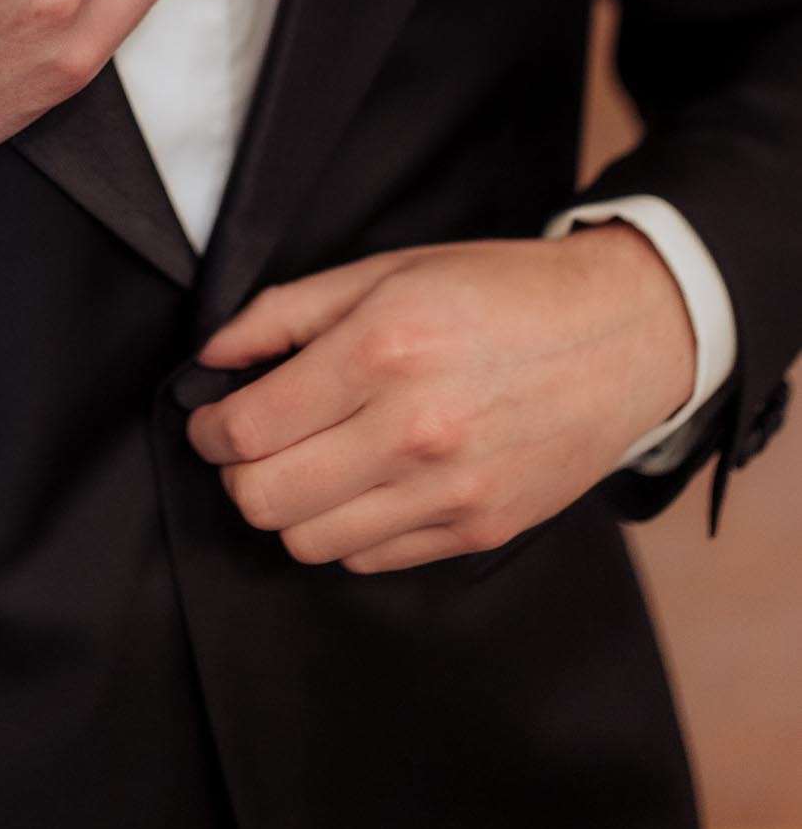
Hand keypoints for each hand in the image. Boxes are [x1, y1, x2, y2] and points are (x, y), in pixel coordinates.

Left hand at [184, 226, 695, 572]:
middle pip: (265, 499)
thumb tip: (214, 356)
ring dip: (287, 508)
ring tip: (305, 464)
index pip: (247, 427)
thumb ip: (287, 312)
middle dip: (236, 474)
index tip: (210, 417)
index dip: (208, 427)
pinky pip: (370, 558)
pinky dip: (346, 529)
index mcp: (381, 350)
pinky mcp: (479, 529)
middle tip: (247, 445)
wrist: (621, 335)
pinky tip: (361, 483)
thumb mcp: (387, 270)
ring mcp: (450, 490)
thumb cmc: (500, 292)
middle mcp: (413, 429)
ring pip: (309, 542)